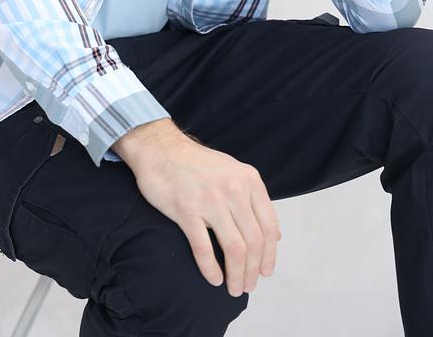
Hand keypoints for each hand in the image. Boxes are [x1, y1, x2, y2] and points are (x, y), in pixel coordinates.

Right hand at [122, 129, 281, 296]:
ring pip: (234, 249)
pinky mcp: (186, 210)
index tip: (265, 272)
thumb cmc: (196, 162)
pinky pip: (204, 249)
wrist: (159, 148)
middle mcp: (234, 190)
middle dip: (253, 271)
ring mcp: (210, 200)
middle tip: (248, 286)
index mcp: (248, 180)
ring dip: (237, 276)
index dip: (270, 255)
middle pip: (254, 242)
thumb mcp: (232, 170)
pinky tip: (214, 279)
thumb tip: (275, 235)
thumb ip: (253, 199)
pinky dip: (211, 269)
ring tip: (234, 288)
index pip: (269, 226)